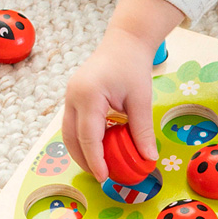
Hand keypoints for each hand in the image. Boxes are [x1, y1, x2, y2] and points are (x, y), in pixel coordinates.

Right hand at [62, 0, 184, 180]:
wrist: (124, 41)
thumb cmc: (133, 66)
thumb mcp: (141, 100)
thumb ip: (142, 131)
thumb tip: (148, 158)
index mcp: (89, 95)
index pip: (89, 136)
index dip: (96, 160)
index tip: (104, 177)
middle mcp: (73, 96)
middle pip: (72, 138)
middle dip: (85, 160)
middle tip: (102, 176)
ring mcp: (69, 96)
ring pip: (68, 133)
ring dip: (81, 151)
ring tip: (99, 166)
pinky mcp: (73, 97)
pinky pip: (73, 124)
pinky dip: (82, 139)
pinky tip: (98, 147)